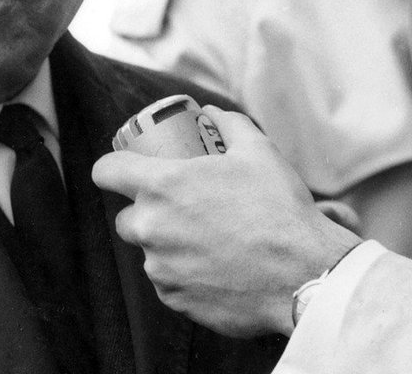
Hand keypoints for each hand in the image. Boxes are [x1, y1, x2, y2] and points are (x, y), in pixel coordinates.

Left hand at [91, 106, 361, 336]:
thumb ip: (229, 124)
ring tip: (207, 242)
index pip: (105, 171)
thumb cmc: (281, 210)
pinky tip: (215, 269)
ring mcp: (160, 267)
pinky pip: (167, 283)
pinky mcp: (174, 299)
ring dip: (167, 246)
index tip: (124, 170)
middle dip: (146, 213)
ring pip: (149, 252)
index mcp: (162, 185)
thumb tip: (211, 112)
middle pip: (125, 218)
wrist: (306, 275)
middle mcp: (151, 227)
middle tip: (180, 210)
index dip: (113, 167)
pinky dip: (183, 275)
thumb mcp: (259, 152)